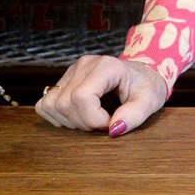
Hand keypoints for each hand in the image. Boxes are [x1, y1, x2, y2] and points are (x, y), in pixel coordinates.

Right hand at [35, 55, 167, 137]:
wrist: (142, 75)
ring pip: (51, 104)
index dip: (93, 118)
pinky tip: (77, 116)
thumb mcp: (150, 101)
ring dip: (69, 121)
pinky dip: (57, 116)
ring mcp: (71, 71)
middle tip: (103, 123)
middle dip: (83, 123)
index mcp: (106, 66)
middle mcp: (84, 65)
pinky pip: (45, 103)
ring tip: (91, 119)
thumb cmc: (146, 87)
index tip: (110, 124)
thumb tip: (113, 130)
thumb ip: (135, 115)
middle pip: (65, 103)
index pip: (82, 96)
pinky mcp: (64, 80)